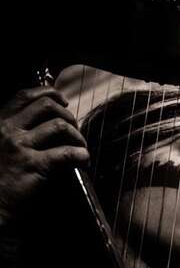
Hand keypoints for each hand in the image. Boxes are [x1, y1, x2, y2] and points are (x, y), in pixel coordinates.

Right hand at [0, 86, 88, 225]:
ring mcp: (20, 147)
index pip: (26, 95)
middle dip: (68, 115)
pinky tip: (84, 159)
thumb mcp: (1, 143)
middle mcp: (8, 130)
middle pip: (47, 106)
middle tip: (75, 129)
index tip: (64, 102)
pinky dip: (81, 154)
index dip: (49, 93)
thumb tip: (52, 114)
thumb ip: (20, 127)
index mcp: (0, 122)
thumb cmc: (1, 174)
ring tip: (81, 146)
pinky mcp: (33, 166)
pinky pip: (66, 153)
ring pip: (59, 126)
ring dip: (77, 135)